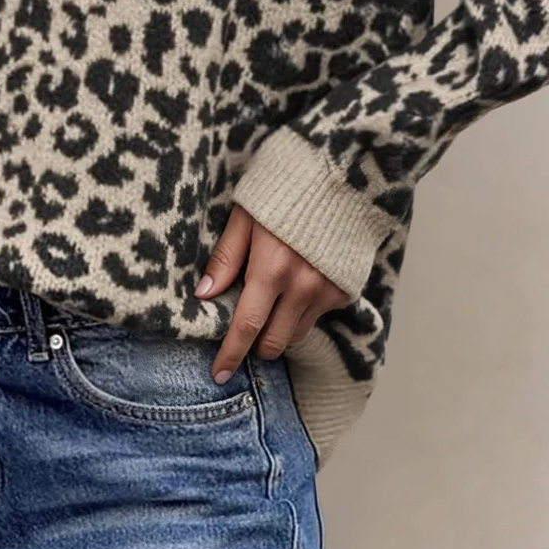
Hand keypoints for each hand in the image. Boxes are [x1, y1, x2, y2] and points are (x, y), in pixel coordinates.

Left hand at [195, 204, 351, 383]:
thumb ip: (226, 258)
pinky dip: (302, 311)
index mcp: (271, 268)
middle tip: (245, 332)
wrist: (340, 174)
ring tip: (270, 306)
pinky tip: (297, 285)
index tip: (218, 374)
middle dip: (255, 345)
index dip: (231, 354)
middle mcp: (302, 287)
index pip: (246, 326)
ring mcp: (327, 290)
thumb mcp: (246, 216)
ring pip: (296, 334)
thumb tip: (204, 295)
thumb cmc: (284, 190)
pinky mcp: (345, 290)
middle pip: (273, 342)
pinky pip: (317, 316)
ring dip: (279, 331)